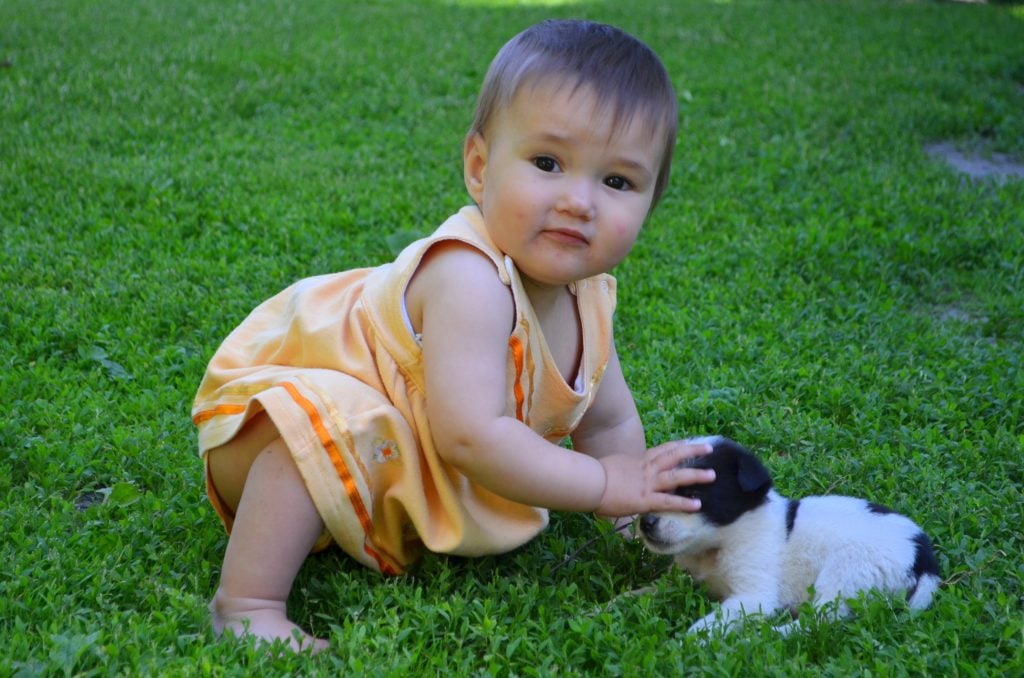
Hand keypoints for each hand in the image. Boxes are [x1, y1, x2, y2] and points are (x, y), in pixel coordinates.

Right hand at [595, 440, 714, 516]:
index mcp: (638, 461)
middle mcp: (646, 469)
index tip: (687, 442)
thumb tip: (619, 474)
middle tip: (709, 447)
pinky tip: (697, 505)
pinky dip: (683, 503)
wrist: (590, 483)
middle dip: (692, 451)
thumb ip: (620, 470)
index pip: (661, 450)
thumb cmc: (594, 476)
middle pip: (673, 456)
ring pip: (676, 476)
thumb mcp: (611, 467)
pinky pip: (668, 501)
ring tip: (712, 475)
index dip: (676, 446)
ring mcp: (647, 484)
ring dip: (695, 475)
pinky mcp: (645, 500)